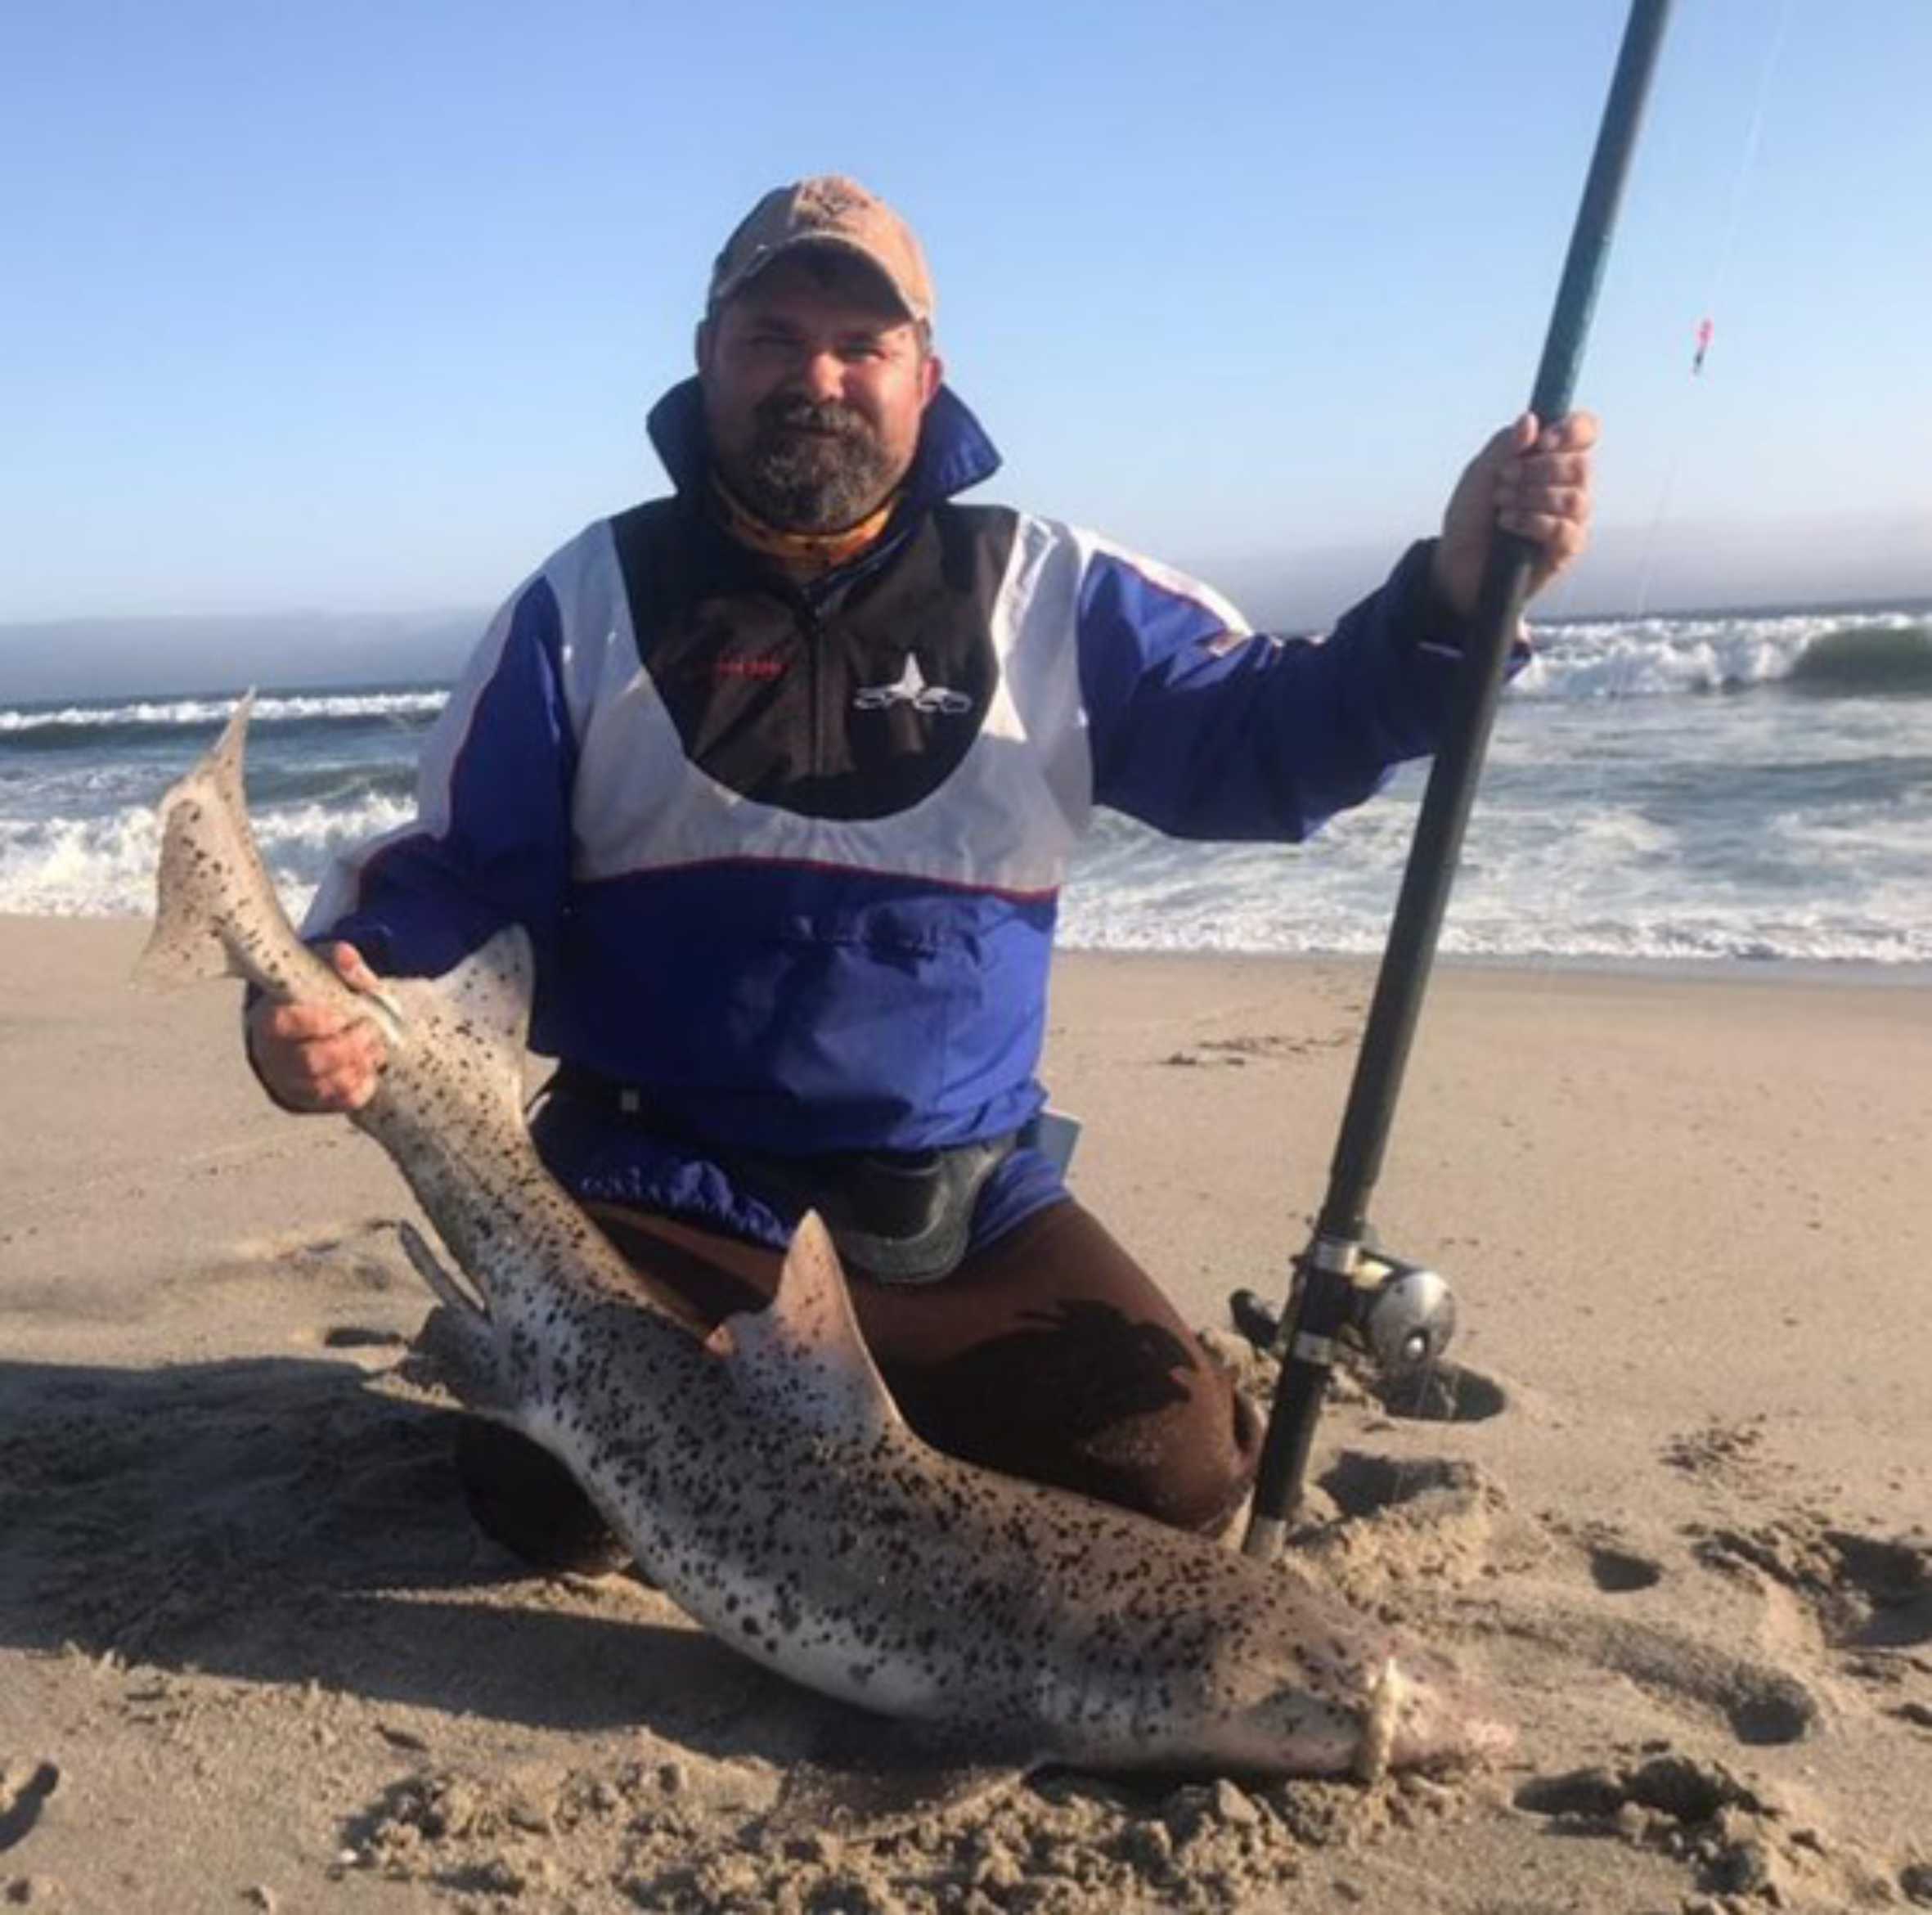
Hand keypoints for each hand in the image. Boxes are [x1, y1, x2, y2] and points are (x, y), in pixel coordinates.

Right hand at [246, 941, 387, 1112]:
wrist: (314, 1026)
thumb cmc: (316, 995)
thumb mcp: (324, 970)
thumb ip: (338, 961)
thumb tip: (347, 955)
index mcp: (267, 1019)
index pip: (281, 1025)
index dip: (316, 1022)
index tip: (343, 1015)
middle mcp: (272, 1056)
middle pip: (311, 1061)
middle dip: (349, 1045)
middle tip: (369, 1029)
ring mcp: (290, 1083)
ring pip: (328, 1084)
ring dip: (360, 1063)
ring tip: (375, 1045)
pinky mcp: (312, 1101)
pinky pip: (342, 1101)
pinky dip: (364, 1083)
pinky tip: (370, 1064)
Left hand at [1431, 410, 1597, 620]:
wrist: (1456, 564)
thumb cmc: (1471, 516)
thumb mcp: (1479, 474)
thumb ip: (1504, 445)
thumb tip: (1532, 419)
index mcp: (1553, 458)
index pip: (1585, 431)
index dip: (1572, 431)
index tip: (1543, 441)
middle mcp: (1568, 485)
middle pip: (1581, 465)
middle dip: (1540, 469)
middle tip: (1504, 478)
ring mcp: (1571, 518)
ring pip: (1575, 498)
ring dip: (1533, 497)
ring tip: (1501, 504)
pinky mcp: (1566, 549)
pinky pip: (1565, 530)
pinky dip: (1533, 522)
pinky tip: (1508, 523)